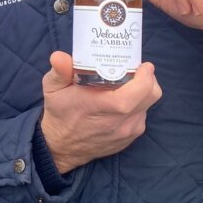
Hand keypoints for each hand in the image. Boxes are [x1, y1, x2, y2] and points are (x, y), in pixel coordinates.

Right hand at [40, 52, 160, 173]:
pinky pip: (142, 116)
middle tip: (135, 69)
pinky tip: (121, 100)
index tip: (144, 65)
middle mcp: (119, 121)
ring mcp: (127, 132)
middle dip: (149, 79)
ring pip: (148, 106)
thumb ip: (59, 71)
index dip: (145, 79)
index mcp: (102, 106)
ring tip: (126, 83)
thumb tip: (59, 56)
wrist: (62, 146)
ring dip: (143, 92)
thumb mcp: (53, 88)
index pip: (134, 94)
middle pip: (150, 97)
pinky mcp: (130, 138)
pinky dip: (137, 105)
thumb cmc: (59, 113)